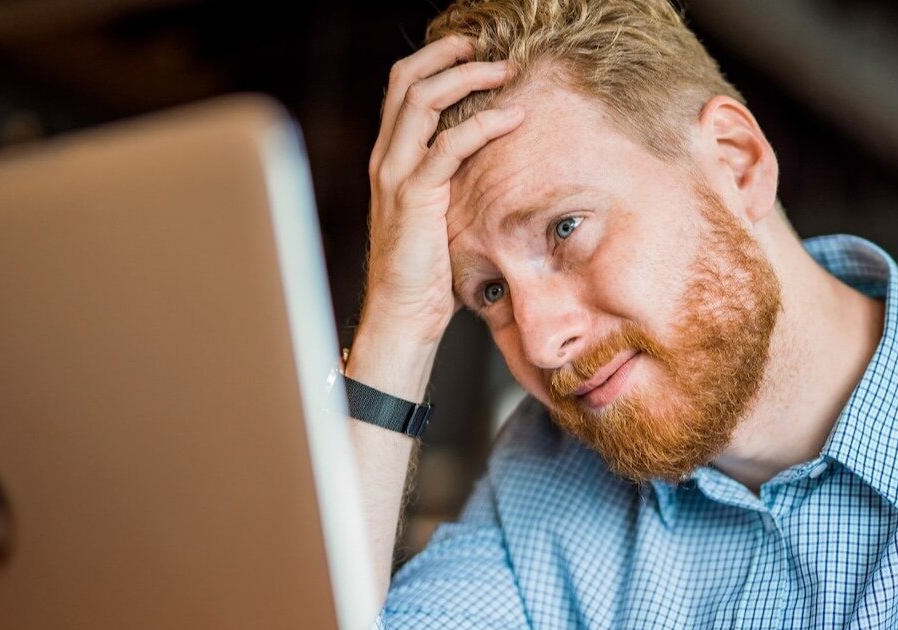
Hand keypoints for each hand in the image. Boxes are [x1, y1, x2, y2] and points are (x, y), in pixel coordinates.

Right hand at [362, 34, 524, 345]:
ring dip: (467, 78)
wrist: (402, 313)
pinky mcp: (414, 196)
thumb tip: (489, 164)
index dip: (433, 61)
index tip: (470, 51)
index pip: (399, 89)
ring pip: (422, 101)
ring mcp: (395, 175)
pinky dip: (483, 125)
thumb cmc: (426, 272)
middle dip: (447, 56)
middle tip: (487, 48)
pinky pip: (449, 146)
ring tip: (504, 72)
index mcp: (388, 159)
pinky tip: (512, 118)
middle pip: (405, 81)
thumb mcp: (436, 215)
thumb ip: (449, 183)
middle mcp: (385, 159)